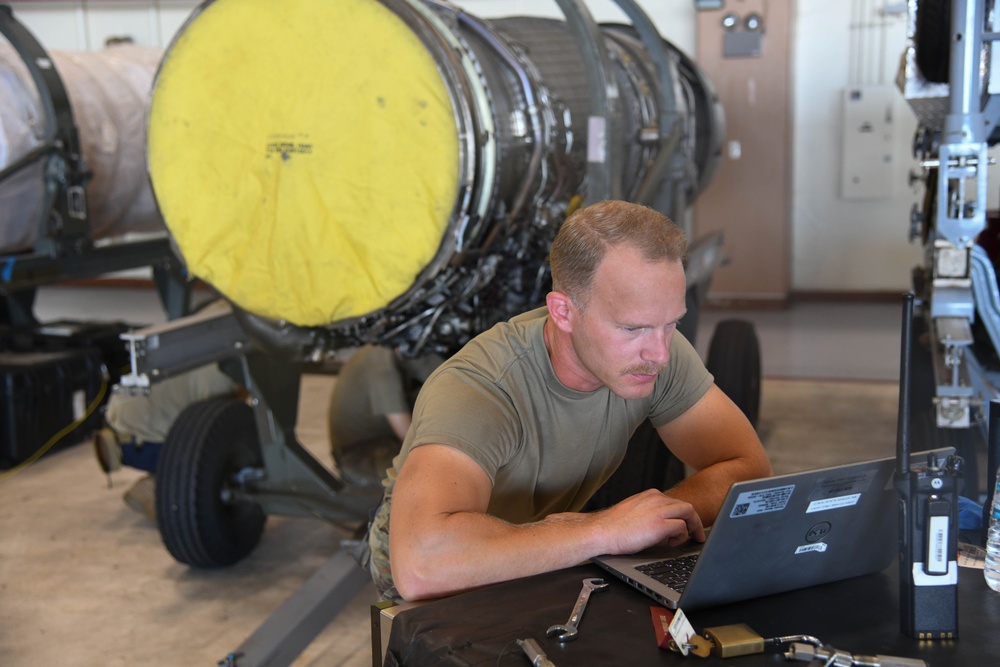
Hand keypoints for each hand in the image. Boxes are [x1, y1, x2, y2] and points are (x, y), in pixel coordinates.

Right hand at [586, 489, 703, 554]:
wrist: (600, 532)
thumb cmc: (614, 527)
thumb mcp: (635, 512)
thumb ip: (650, 513)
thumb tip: (663, 525)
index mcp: (650, 495)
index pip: (675, 502)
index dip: (685, 515)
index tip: (689, 525)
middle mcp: (656, 498)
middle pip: (686, 506)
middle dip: (695, 521)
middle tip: (697, 534)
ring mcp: (658, 510)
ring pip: (688, 513)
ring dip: (692, 527)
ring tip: (691, 539)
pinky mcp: (659, 524)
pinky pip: (682, 527)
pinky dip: (682, 536)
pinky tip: (672, 543)